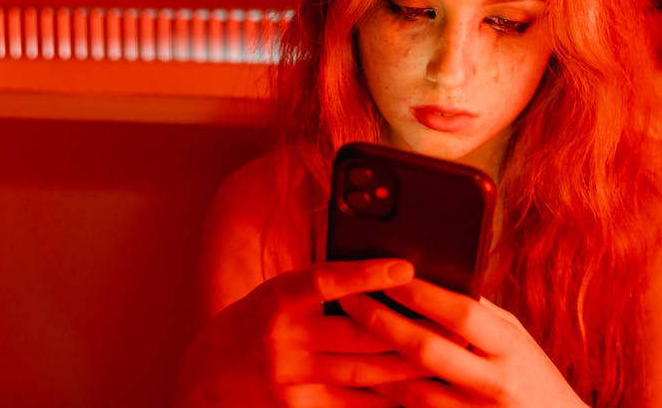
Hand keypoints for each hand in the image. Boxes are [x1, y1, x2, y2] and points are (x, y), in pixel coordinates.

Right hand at [175, 259, 428, 407]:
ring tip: (449, 355)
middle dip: (411, 329)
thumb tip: (387, 272)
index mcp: (279, 298)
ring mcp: (291, 381)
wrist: (207, 377)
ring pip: (366, 374)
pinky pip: (356, 406)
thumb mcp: (279, 292)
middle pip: (360, 335)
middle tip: (454, 321)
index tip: (406, 267)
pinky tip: (419, 391)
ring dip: (411, 367)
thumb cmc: (257, 322)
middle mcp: (283, 340)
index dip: (366, 274)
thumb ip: (322, 284)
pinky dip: (390, 399)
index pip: (325, 281)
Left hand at [339, 279, 587, 406]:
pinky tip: (365, 376)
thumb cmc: (534, 376)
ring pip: (411, 388)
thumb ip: (483, 315)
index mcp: (511, 347)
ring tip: (345, 334)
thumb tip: (437, 279)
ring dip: (373, 362)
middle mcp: (494, 382)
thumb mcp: (518, 339)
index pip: (461, 313)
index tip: (388, 274)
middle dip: (381, 321)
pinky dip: (387, 395)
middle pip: (426, 348)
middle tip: (349, 299)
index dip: (421, 293)